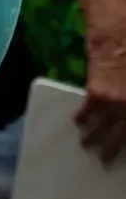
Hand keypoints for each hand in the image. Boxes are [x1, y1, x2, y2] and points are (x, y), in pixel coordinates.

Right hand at [77, 31, 125, 164]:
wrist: (119, 38)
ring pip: (103, 128)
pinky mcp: (97, 94)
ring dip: (94, 138)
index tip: (121, 152)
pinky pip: (88, 111)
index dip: (124, 142)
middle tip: (105, 161)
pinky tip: (78, 122)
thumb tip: (123, 112)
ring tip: (87, 145)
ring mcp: (114, 103)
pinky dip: (82, 117)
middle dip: (113, 150)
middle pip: (121, 136)